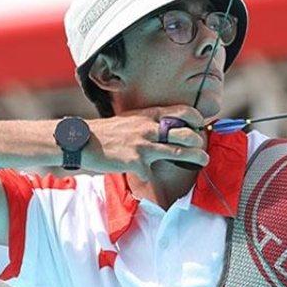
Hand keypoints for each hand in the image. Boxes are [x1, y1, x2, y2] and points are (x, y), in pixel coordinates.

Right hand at [85, 105, 208, 179]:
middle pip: (186, 134)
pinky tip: (144, 175)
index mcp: (149, 115)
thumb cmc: (108, 132)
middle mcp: (149, 128)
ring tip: (204, 160)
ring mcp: (143, 145)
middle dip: (199, 141)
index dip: (196, 119)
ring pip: (179, 152)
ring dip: (196, 157)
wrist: (82, 141)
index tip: (201, 126)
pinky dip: (148, 175)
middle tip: (202, 147)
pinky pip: (150, 173)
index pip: (183, 111)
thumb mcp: (132, 120)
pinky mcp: (135, 162)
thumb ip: (150, 123)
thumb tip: (169, 129)